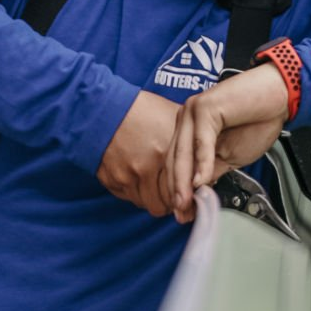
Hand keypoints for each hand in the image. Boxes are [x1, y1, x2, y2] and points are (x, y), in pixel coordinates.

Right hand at [97, 91, 187, 216]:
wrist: (103, 106)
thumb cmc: (139, 110)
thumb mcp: (174, 118)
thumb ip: (191, 140)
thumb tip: (207, 156)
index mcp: (164, 153)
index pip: (183, 191)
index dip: (189, 197)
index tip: (192, 198)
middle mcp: (145, 168)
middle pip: (166, 204)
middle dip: (174, 202)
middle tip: (178, 197)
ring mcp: (126, 175)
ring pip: (148, 204)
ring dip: (156, 199)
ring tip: (160, 187)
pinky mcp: (111, 179)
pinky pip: (129, 198)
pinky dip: (138, 193)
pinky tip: (142, 180)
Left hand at [167, 62, 292, 220]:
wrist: (278, 95)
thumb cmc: (258, 119)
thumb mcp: (232, 155)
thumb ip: (213, 171)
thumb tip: (200, 192)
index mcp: (189, 129)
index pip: (177, 164)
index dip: (178, 190)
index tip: (183, 212)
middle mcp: (186, 118)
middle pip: (174, 160)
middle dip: (177, 190)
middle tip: (181, 213)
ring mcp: (193, 111)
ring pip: (183, 152)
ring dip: (184, 181)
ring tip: (187, 203)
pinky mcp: (205, 108)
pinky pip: (201, 142)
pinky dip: (201, 164)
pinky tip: (201, 181)